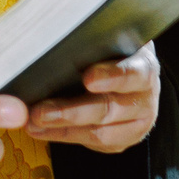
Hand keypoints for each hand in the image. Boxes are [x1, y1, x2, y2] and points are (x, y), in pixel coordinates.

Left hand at [26, 44, 160, 153]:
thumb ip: (89, 40)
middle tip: (40, 111)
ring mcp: (135, 123)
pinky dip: (62, 136)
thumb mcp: (106, 39)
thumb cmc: (108, 50)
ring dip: (62, 128)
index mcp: (143, 66)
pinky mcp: (121, 140)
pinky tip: (39, 130)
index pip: (134, 73)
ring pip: (100, 132)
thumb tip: (49, 35)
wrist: (124, 72)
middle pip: (110, 108)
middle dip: (72, 111)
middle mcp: (145, 97)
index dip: (113, 77)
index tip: (88, 79)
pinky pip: (91, 143)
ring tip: (33, 122)